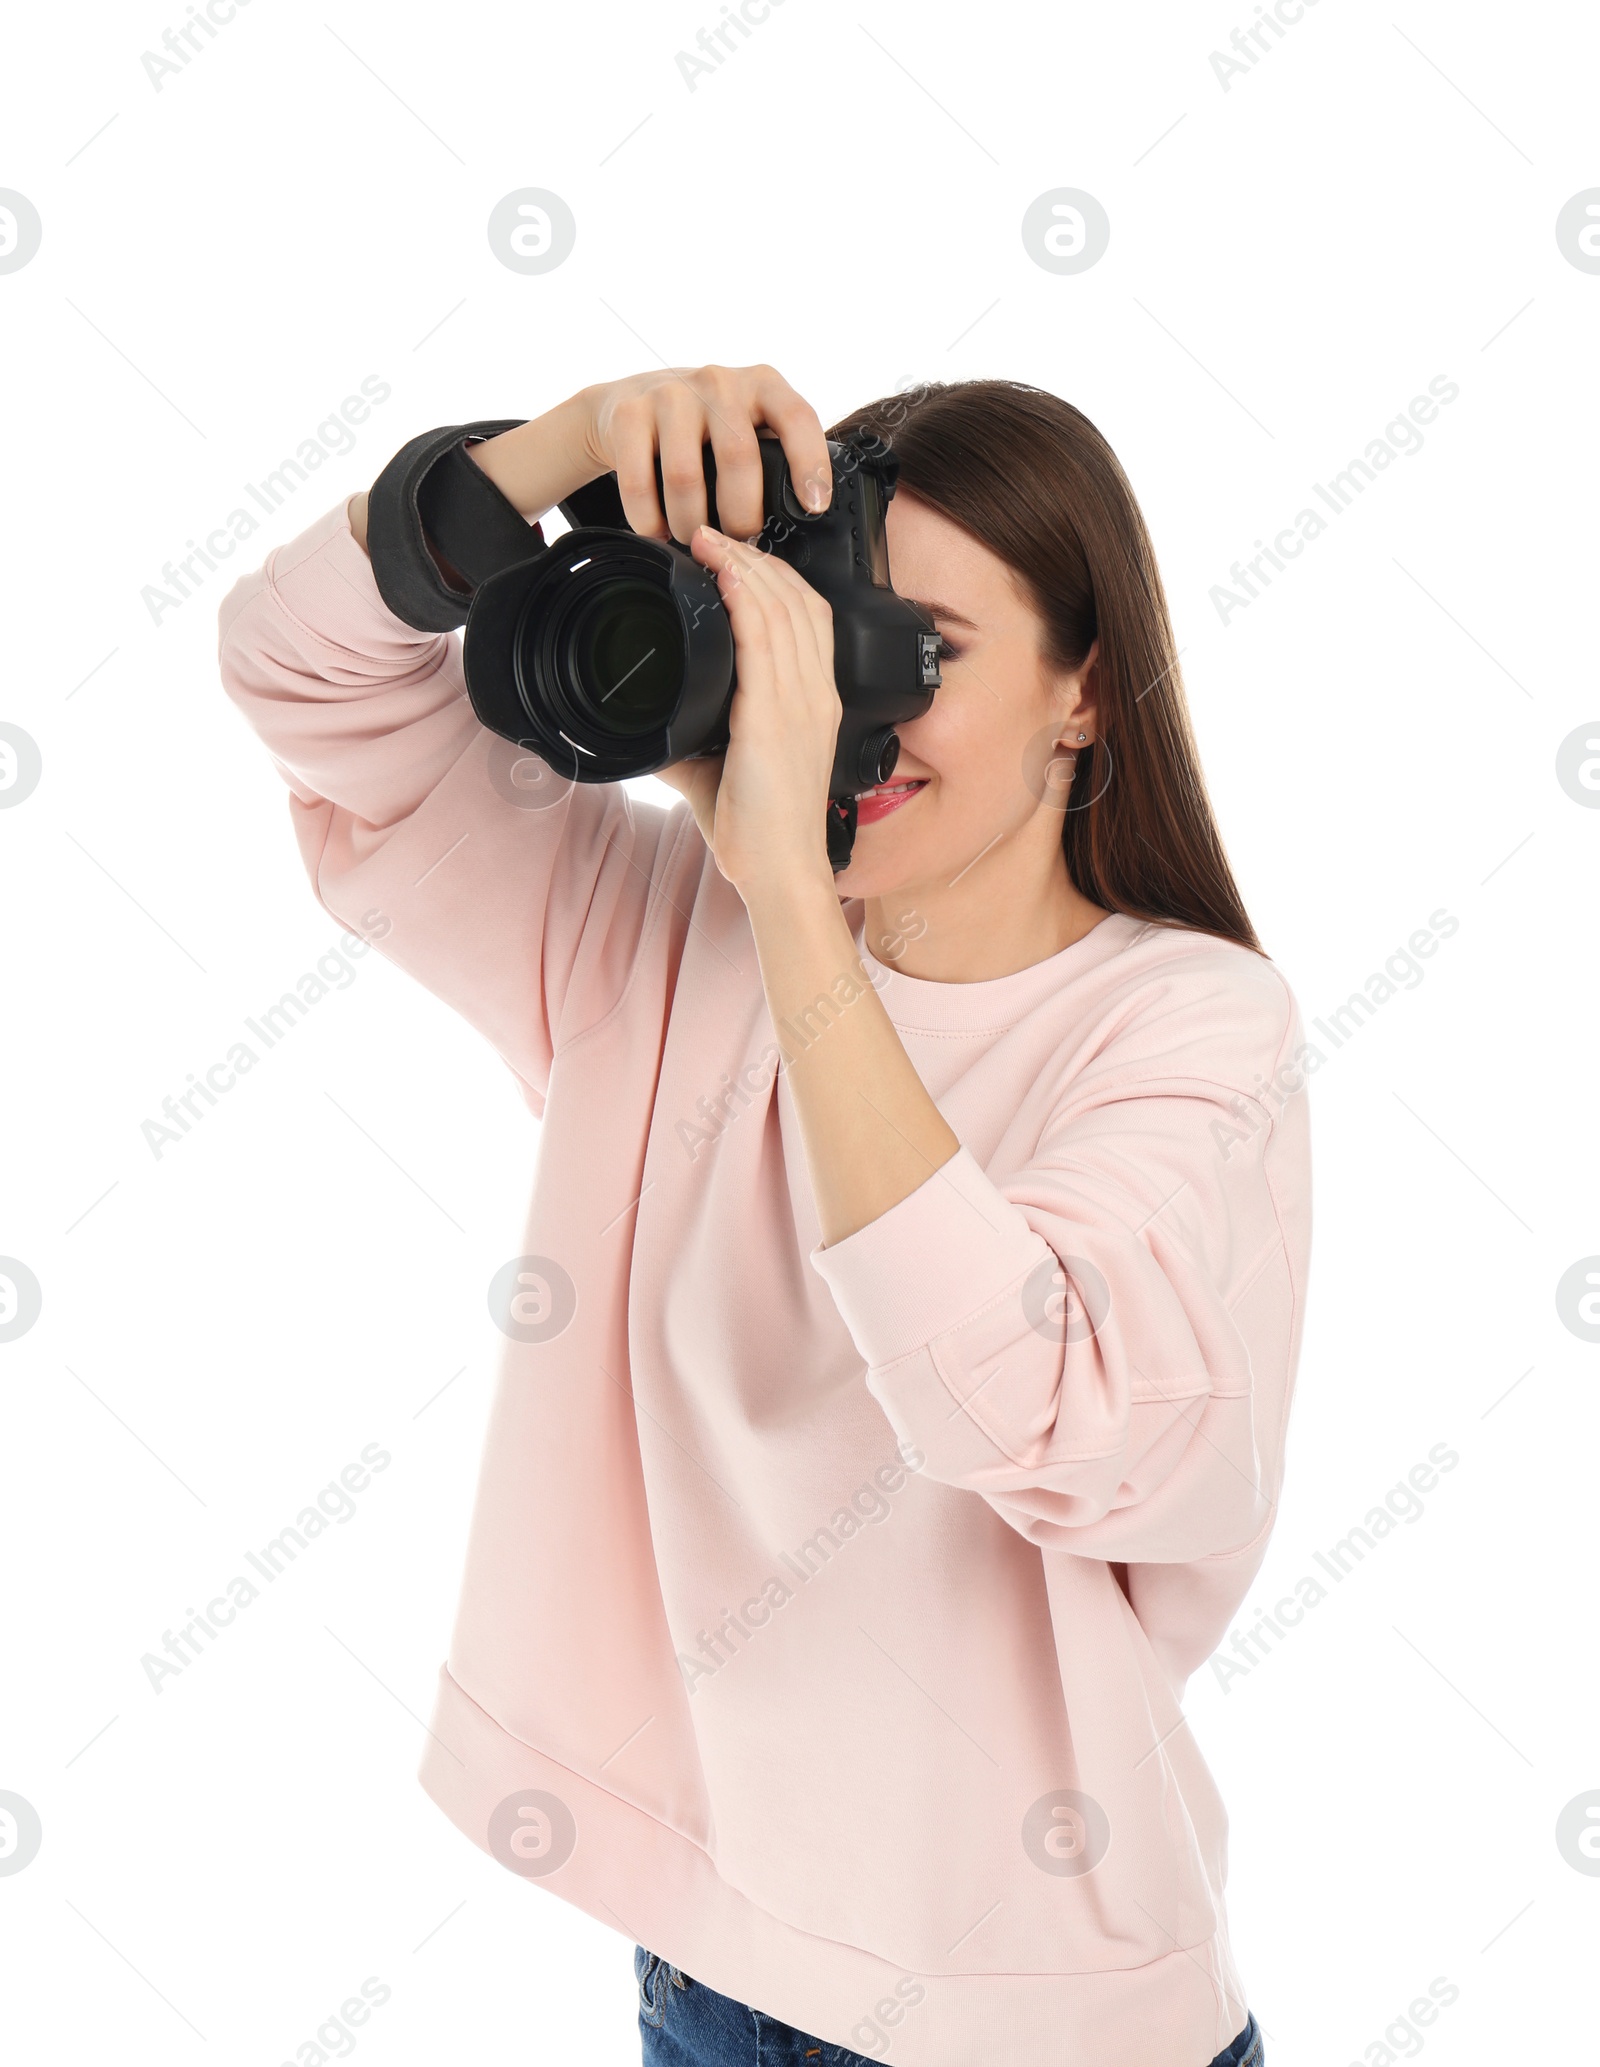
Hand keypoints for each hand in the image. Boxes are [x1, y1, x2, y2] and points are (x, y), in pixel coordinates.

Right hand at [581, 363, 832, 543]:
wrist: (626, 403)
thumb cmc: (702, 428)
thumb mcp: (746, 426)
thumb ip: (773, 456)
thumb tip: (803, 516)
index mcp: (761, 385)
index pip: (796, 417)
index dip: (809, 463)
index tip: (813, 507)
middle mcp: (718, 382)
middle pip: (737, 457)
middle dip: (740, 516)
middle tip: (738, 542)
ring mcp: (670, 394)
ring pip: (685, 478)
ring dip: (691, 524)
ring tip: (695, 539)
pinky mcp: (628, 415)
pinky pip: (639, 485)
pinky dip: (650, 521)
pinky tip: (658, 531)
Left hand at [653, 526, 840, 899]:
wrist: (781, 871)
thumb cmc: (764, 833)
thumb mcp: (726, 775)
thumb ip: (694, 746)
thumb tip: (654, 732)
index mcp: (816, 704)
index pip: (811, 617)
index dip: (777, 578)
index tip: (737, 560)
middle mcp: (816, 694)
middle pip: (798, 599)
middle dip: (755, 557)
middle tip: (713, 536)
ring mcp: (801, 702)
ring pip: (781, 606)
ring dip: (742, 564)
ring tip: (708, 541)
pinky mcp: (776, 715)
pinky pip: (764, 637)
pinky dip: (742, 596)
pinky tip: (721, 574)